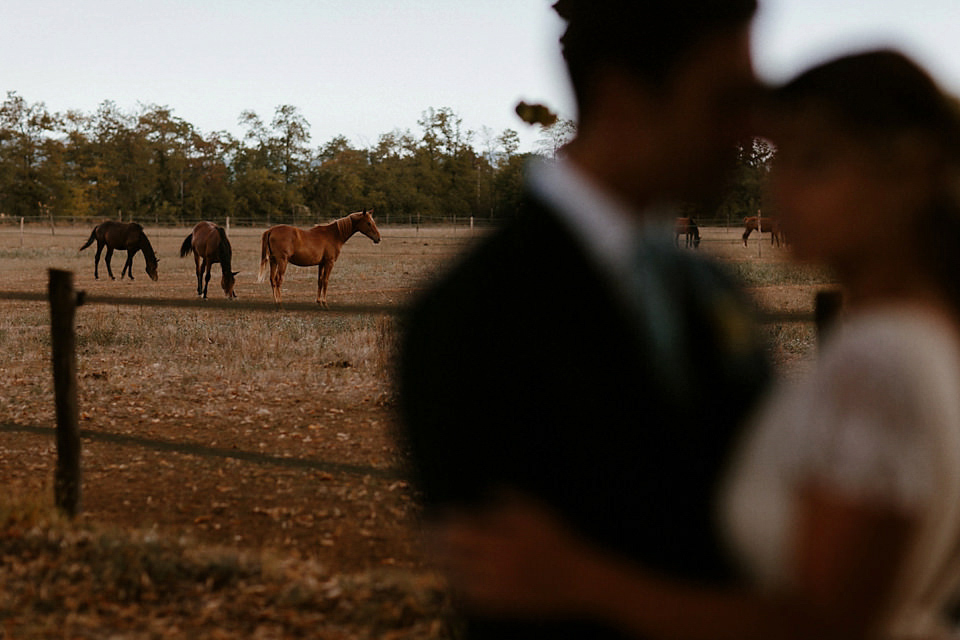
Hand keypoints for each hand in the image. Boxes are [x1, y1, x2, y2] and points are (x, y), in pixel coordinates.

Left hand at [432, 494, 599, 617]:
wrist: (578, 580)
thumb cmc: (557, 540)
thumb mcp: (536, 512)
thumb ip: (507, 500)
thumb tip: (484, 493)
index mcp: (501, 538)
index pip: (461, 527)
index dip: (444, 520)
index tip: (434, 515)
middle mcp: (494, 562)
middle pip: (453, 552)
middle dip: (434, 542)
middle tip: (421, 535)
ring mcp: (497, 585)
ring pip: (458, 576)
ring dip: (442, 565)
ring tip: (432, 557)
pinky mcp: (502, 604)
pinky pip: (472, 599)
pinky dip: (459, 589)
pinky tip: (452, 582)